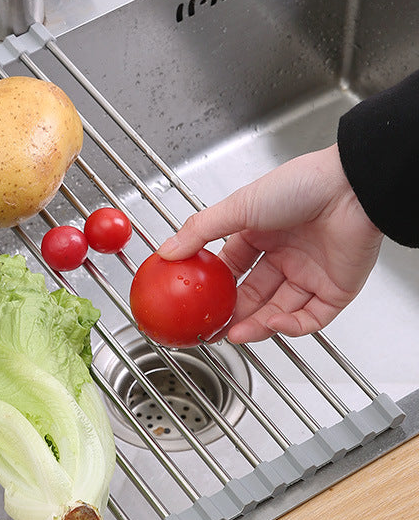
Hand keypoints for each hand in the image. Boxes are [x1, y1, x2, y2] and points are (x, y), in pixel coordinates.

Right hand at [156, 144, 383, 342]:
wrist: (352, 187)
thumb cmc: (302, 185)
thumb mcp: (238, 207)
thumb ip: (200, 231)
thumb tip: (167, 251)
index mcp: (263, 235)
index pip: (233, 270)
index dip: (216, 290)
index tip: (198, 305)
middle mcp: (286, 256)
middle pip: (254, 296)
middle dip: (233, 316)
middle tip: (214, 330)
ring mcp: (311, 274)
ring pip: (279, 312)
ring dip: (257, 326)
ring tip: (236, 334)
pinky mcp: (336, 289)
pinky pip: (310, 318)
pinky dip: (290, 326)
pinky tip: (272, 323)